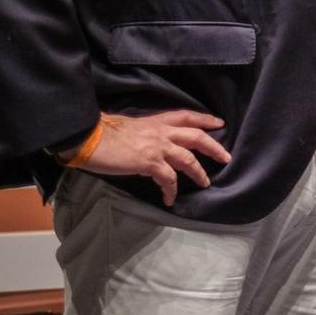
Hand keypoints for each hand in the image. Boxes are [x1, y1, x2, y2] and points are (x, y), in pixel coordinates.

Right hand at [63, 111, 231, 206]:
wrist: (89, 138)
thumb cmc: (102, 132)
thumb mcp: (127, 126)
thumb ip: (142, 134)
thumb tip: (145, 146)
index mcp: (155, 122)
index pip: (186, 116)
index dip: (204, 119)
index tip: (219, 123)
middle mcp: (161, 132)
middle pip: (196, 137)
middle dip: (214, 147)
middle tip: (226, 157)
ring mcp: (157, 147)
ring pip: (188, 160)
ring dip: (198, 173)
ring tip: (205, 183)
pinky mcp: (150, 163)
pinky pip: (168, 179)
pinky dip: (171, 190)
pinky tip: (169, 198)